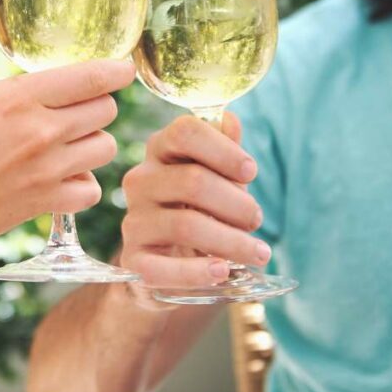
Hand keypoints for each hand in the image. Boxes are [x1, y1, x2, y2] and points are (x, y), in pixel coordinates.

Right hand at [0, 0, 135, 264]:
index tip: (121, 66)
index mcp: (18, 98)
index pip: (93, 78)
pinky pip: (92, 190)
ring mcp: (47, 171)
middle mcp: (42, 133)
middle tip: (77, 101)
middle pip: (107, 109)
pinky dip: (84, 181)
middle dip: (99, 100)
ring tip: (70, 136)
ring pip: (106, 147)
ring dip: (94, 139)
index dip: (117, 69)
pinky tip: (63, 172)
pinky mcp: (45, 203)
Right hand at [119, 113, 270, 289]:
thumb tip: (230, 119)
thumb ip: (224, 149)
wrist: (167, 261)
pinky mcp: (134, 260)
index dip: (222, 149)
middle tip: (257, 220)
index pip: (184, 132)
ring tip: (257, 252)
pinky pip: (164, 268)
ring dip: (231, 241)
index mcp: (160, 150)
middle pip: (192, 181)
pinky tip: (222, 272)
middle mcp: (141, 181)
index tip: (250, 172)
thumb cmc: (199, 208)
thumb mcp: (216, 176)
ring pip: (185, 225)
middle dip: (237, 203)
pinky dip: (198, 271)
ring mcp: (133, 221)